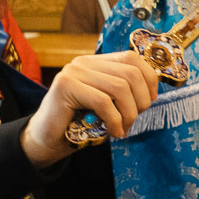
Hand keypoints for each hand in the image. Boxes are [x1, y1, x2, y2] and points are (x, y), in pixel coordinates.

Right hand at [22, 51, 157, 167]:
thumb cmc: (80, 123)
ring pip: (120, 88)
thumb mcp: (108, 104)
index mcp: (96, 62)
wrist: (47, 139)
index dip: (149, 79)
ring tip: (122, 129)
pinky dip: (114, 120)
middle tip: (132, 121)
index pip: (132, 58)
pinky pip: (103, 101)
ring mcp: (73, 72)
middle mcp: (85, 62)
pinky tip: (113, 132)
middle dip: (140, 101)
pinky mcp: (65, 86)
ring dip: (128, 114)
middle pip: (130, 73)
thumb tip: (152, 94)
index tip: (150, 101)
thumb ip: (123, 93)